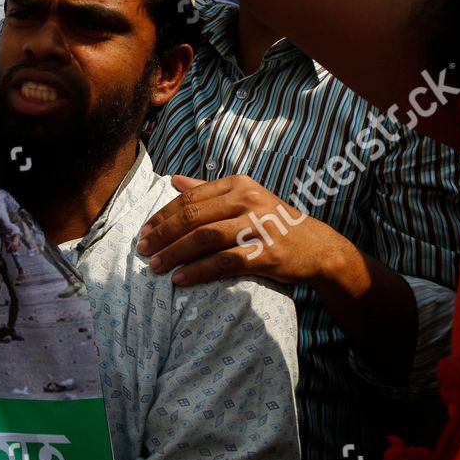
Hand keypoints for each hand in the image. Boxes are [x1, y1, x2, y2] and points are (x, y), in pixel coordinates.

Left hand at [138, 175, 352, 287]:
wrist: (317, 247)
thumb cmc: (273, 222)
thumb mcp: (245, 198)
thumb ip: (208, 190)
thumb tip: (173, 180)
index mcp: (239, 184)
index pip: (190, 198)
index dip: (162, 216)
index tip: (143, 231)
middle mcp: (248, 201)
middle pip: (193, 217)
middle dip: (162, 234)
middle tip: (143, 250)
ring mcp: (259, 227)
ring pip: (205, 238)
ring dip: (175, 253)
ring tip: (155, 266)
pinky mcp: (266, 254)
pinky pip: (224, 262)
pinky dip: (198, 271)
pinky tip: (181, 279)